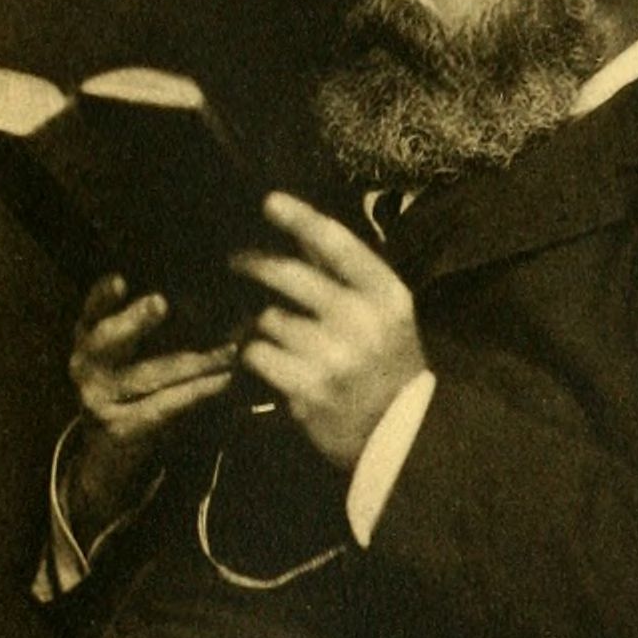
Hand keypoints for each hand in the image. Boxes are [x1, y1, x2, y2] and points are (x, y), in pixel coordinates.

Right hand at [64, 274, 237, 539]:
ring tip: (229, 350)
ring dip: (195, 361)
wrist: (109, 459)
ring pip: (148, 374)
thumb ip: (150, 324)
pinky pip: (164, 406)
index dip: (102, 295)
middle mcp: (85, 366)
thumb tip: (207, 293)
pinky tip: (224, 382)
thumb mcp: (129, 353)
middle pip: (107, 339)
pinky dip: (198, 392)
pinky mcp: (120, 429)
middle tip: (161, 303)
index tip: (121, 280)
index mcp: (87, 338)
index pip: (92, 310)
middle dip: (135, 320)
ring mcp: (97, 400)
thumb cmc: (133, 389)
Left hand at [231, 191, 426, 470]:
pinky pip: (258, 354)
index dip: (301, 218)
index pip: (338, 245)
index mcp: (387, 296)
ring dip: (262, 324)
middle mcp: (361, 320)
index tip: (270, 201)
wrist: (401, 436)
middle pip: (289, 274)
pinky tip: (267, 361)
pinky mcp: (305, 388)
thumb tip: (300, 231)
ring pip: (268, 318)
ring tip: (271, 334)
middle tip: (236, 261)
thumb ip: (348, 277)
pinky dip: (255, 354)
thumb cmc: (389, 366)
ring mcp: (332, 356)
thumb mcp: (386, 315)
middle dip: (254, 263)